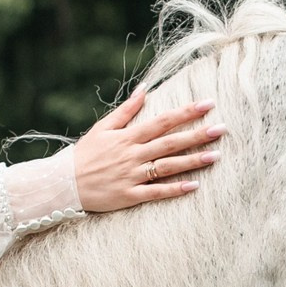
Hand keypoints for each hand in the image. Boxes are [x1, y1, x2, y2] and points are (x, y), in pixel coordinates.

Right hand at [71, 92, 223, 211]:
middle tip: (222, 129)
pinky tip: (194, 185)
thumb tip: (145, 90)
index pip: (162, 121)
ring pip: (167, 167)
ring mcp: (132, 176)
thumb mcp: (102, 128)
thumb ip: (126, 110)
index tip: (208, 104)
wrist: (63, 183)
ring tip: (216, 156)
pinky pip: (156, 192)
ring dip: (192, 161)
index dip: (186, 112)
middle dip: (197, 135)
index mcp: (127, 137)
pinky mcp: (129, 196)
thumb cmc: (84, 154)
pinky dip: (175, 189)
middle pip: (170, 142)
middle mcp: (132, 155)